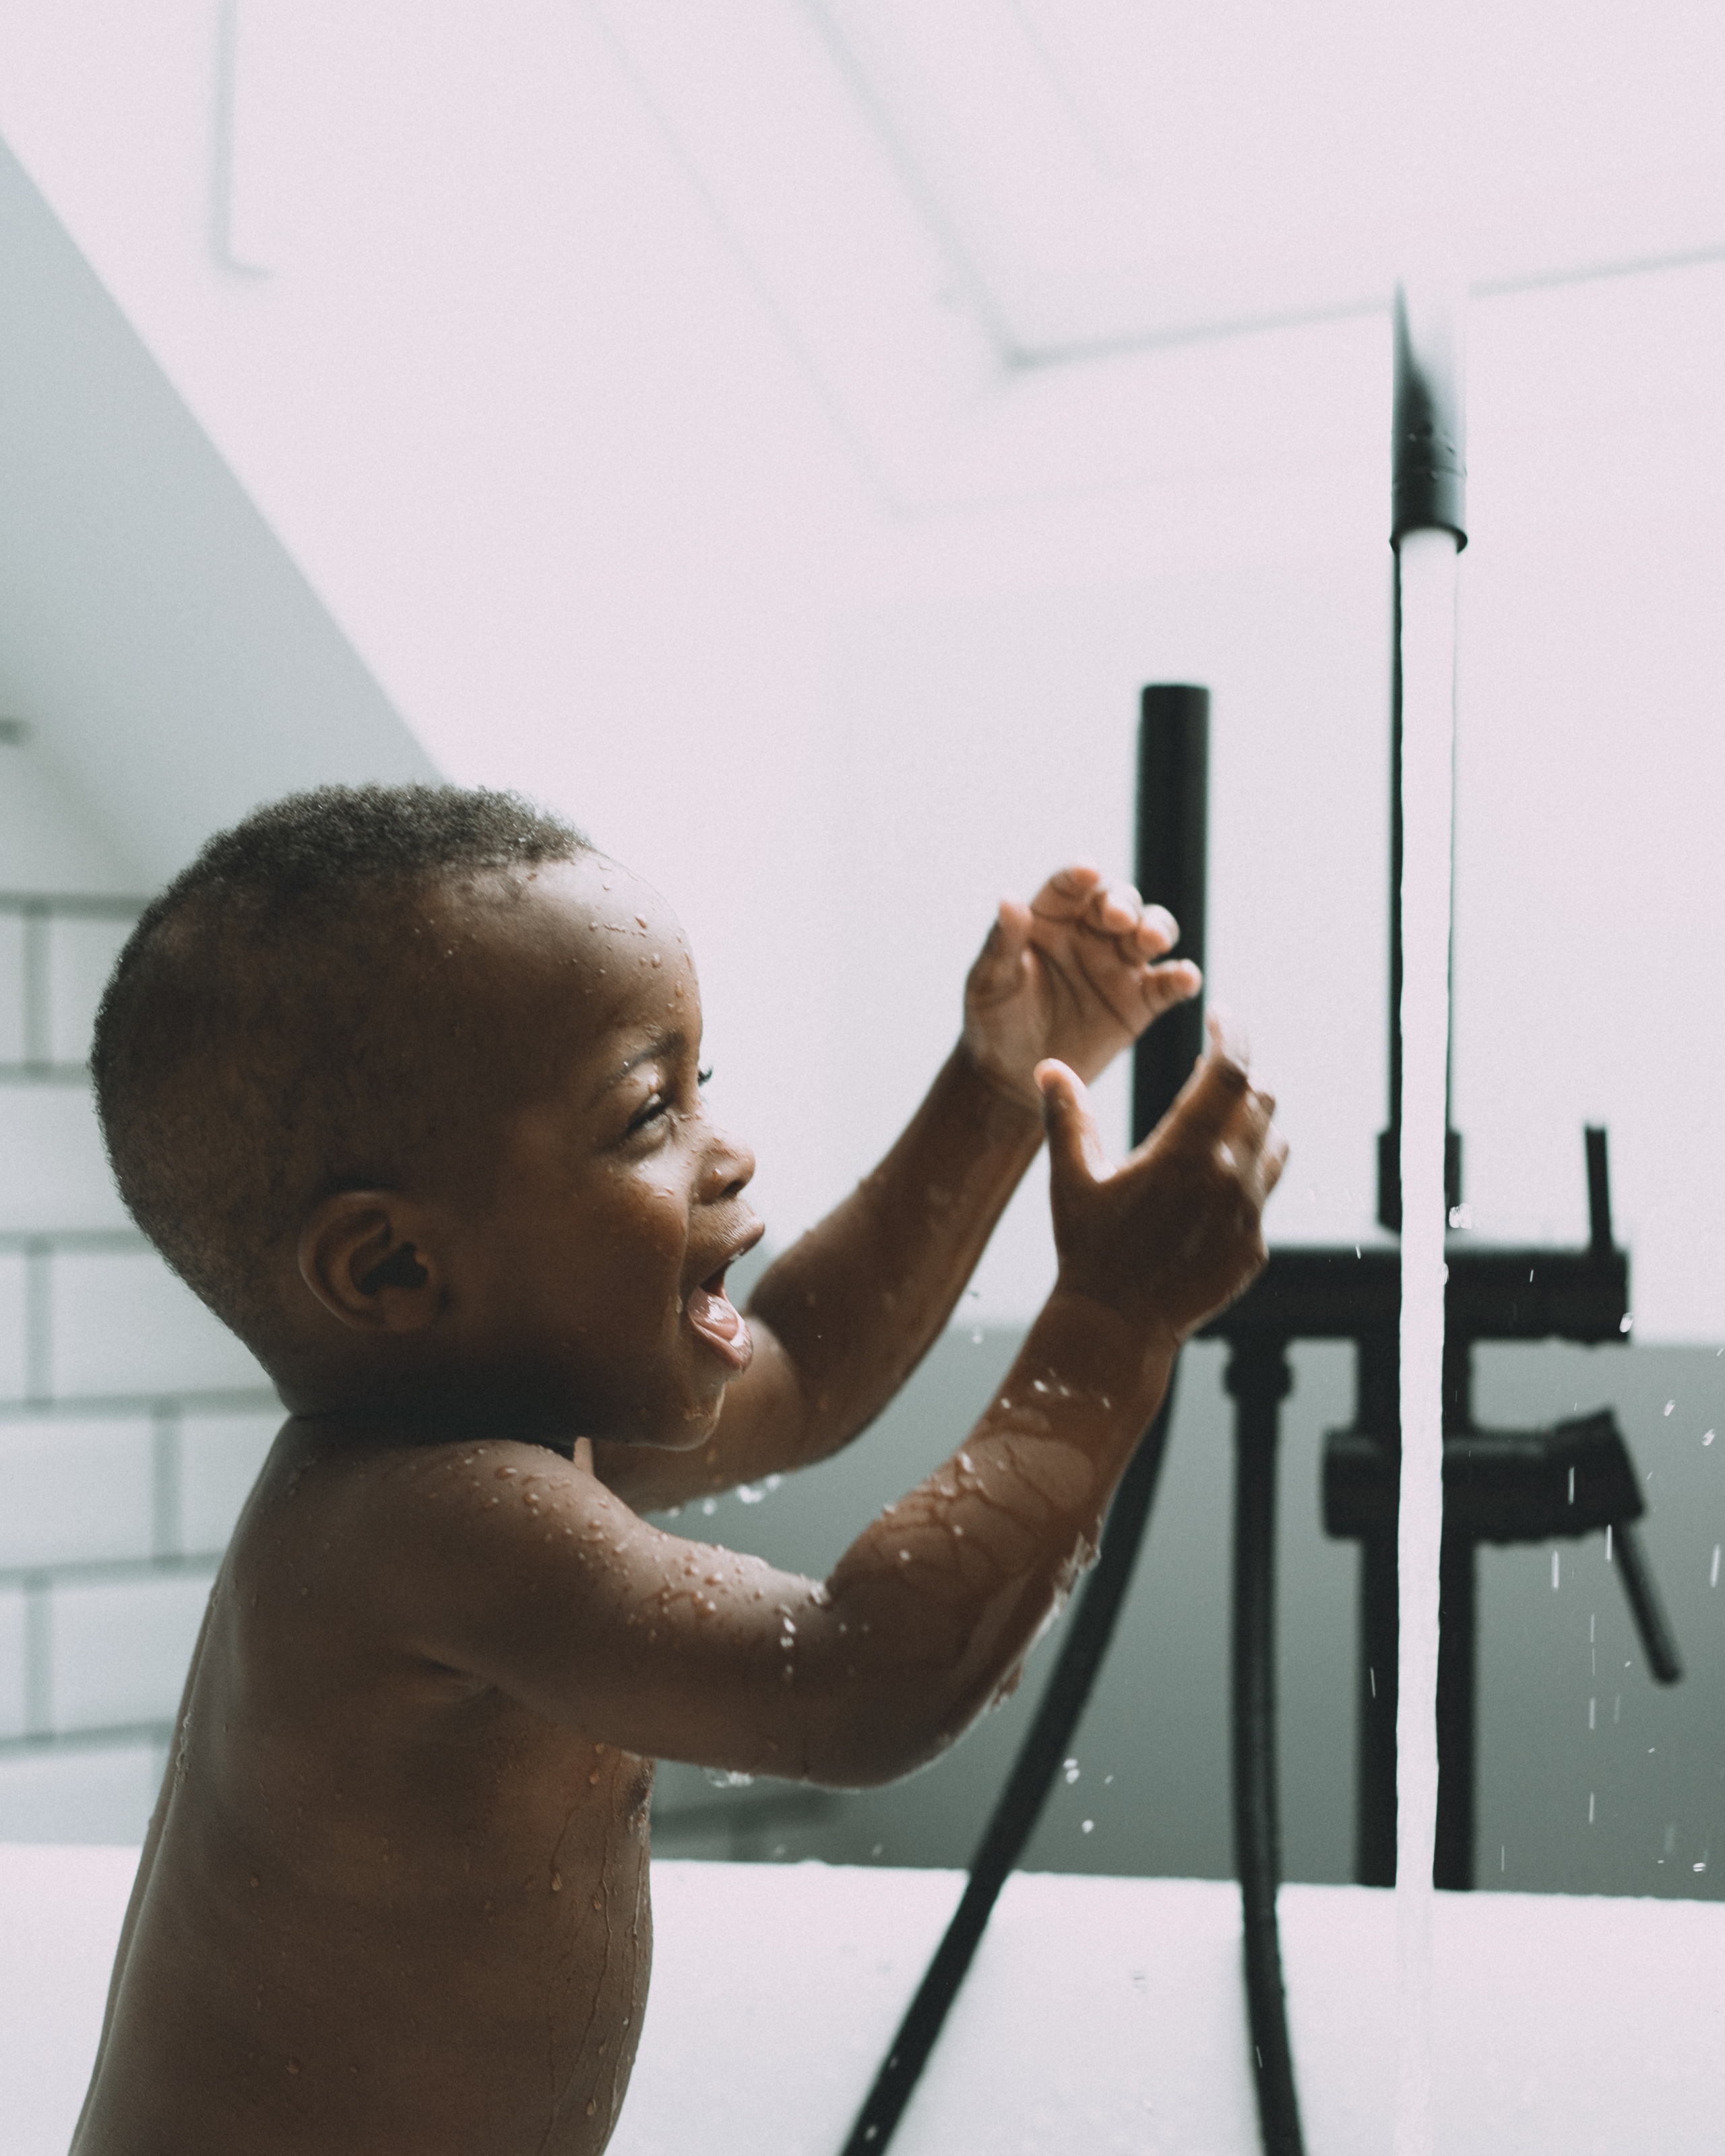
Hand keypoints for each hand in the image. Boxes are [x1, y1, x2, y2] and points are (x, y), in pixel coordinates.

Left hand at [961, 865, 1200, 1108]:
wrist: (1015, 1072)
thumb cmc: (995, 1017)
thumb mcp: (990, 981)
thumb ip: (1002, 943)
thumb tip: (1007, 899)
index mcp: (1051, 917)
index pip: (1068, 887)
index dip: (1078, 875)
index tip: (1086, 872)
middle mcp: (1091, 932)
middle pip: (1118, 902)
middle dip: (1123, 904)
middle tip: (1119, 918)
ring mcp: (1121, 964)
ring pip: (1151, 932)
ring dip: (1157, 929)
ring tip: (1152, 940)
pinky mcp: (1142, 1000)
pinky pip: (1169, 984)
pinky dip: (1182, 978)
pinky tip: (1186, 978)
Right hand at [1037, 1012, 1286, 1344]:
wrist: (1116, 1327)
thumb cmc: (1088, 1250)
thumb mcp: (1072, 1179)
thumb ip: (1067, 1117)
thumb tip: (1051, 1067)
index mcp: (1183, 1152)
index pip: (1228, 1071)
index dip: (1231, 1034)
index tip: (1222, 1017)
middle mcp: (1227, 1178)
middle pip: (1260, 1098)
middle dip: (1240, 1075)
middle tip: (1213, 1068)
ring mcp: (1247, 1214)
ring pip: (1274, 1141)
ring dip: (1253, 1120)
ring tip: (1221, 1119)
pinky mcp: (1253, 1245)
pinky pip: (1266, 1192)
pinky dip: (1249, 1171)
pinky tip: (1216, 1179)